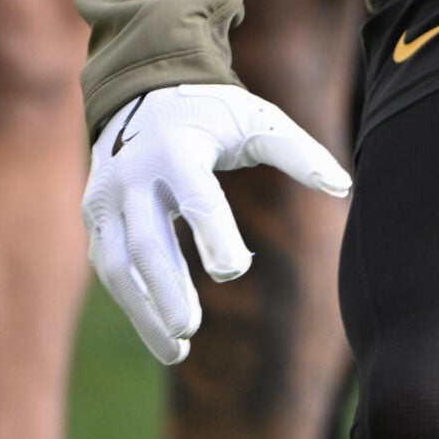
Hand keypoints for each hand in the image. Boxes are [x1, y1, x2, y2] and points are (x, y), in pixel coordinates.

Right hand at [83, 83, 351, 363]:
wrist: (143, 90)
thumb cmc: (212, 113)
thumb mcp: (257, 121)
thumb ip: (299, 153)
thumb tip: (343, 186)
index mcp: (177, 150)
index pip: (197, 198)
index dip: (214, 235)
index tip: (234, 271)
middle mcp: (133, 175)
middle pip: (146, 241)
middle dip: (167, 288)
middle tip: (191, 328)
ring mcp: (106, 197)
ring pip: (117, 264)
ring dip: (144, 310)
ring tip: (178, 348)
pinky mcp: (95, 217)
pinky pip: (109, 266)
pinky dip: (133, 302)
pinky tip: (161, 333)